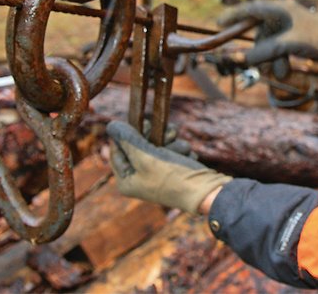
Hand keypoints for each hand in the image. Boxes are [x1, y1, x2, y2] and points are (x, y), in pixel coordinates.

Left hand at [107, 121, 230, 213]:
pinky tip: (187, 157)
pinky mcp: (170, 170)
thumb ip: (127, 140)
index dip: (129, 134)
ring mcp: (154, 174)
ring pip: (156, 145)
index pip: (117, 149)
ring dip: (171, 143)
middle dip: (154, 137)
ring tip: (182, 150)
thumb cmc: (173, 177)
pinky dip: (179, 150)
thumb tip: (111, 125)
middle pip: (137, 145)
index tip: (143, 125)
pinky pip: (170, 150)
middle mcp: (138, 178)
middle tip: (167, 134)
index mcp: (126, 180)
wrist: (206, 191)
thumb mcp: (146, 156)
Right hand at [218, 0, 317, 68]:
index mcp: (281, 8)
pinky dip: (281, 61)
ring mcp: (290, 28)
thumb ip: (263, 51)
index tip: (219, 23)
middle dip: (259, 52)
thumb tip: (241, 59)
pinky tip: (287, 70)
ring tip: (281, 71)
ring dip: (272, 61)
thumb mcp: (287, 45)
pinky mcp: (296, 39)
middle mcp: (283, 15)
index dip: (233, 15)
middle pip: (259, 33)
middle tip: (254, 65)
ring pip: (270, 45)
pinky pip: (280, 50)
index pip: (251, 9)